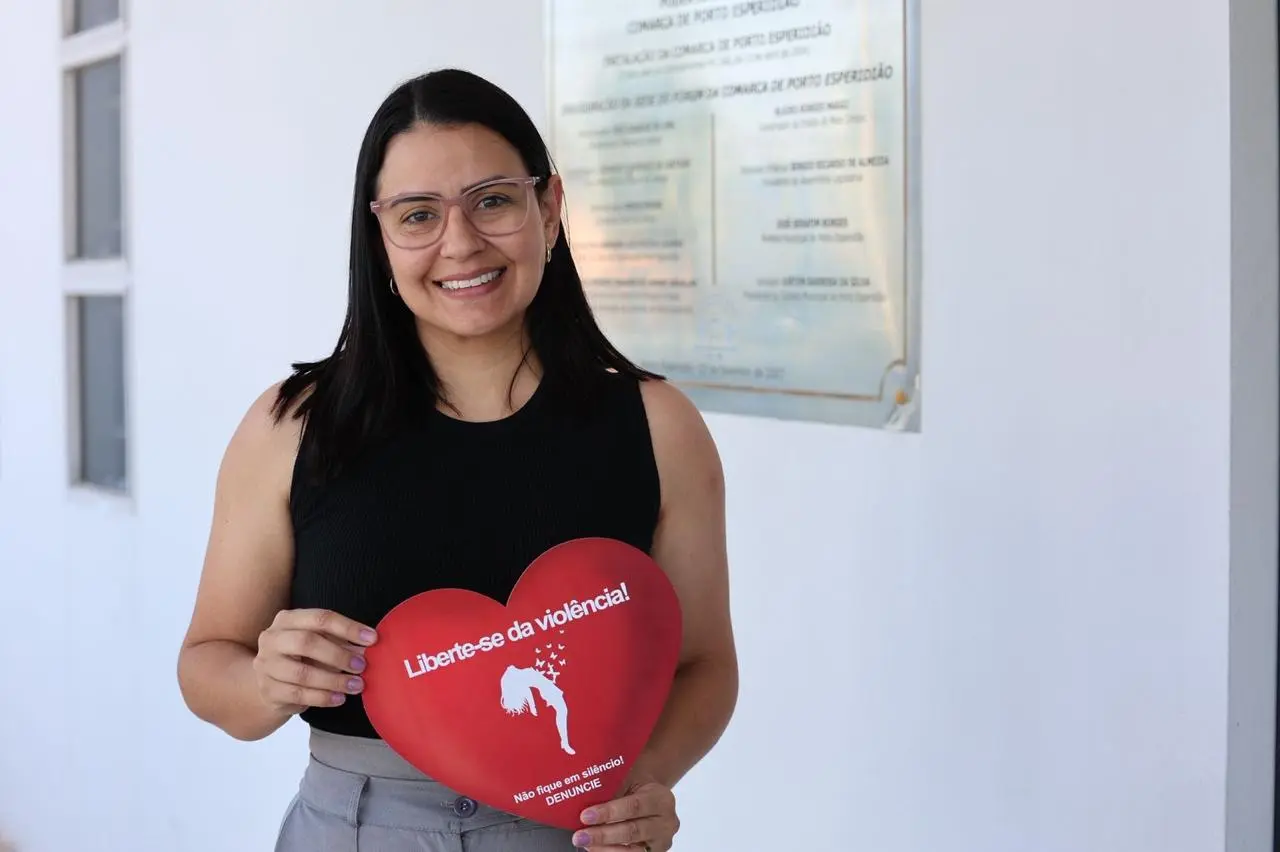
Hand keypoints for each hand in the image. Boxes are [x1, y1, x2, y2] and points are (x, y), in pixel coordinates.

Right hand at [252, 608, 376, 714]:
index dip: (348, 628)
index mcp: (287, 619)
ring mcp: (266, 665)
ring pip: (302, 673)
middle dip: (338, 655)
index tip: (372, 639)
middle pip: (307, 642)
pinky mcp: (268, 690)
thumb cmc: (300, 657)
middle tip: (361, 665)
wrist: (269, 683)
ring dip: (334, 680)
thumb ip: (341, 642)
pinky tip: (339, 698)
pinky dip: (323, 698)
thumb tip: (368, 647)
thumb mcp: (319, 643)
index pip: (320, 618)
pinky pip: (298, 695)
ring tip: (356, 685)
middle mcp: (272, 639)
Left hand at [572, 772, 678, 850]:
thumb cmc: (636, 785)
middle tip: (581, 835)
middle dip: (604, 835)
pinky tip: (596, 849)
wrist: (650, 793)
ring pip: (633, 851)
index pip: (634, 806)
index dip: (609, 812)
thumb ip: (612, 789)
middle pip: (633, 831)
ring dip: (606, 848)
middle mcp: (666, 823)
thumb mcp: (628, 779)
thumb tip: (582, 800)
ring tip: (586, 844)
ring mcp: (661, 841)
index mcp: (662, 798)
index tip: (586, 815)